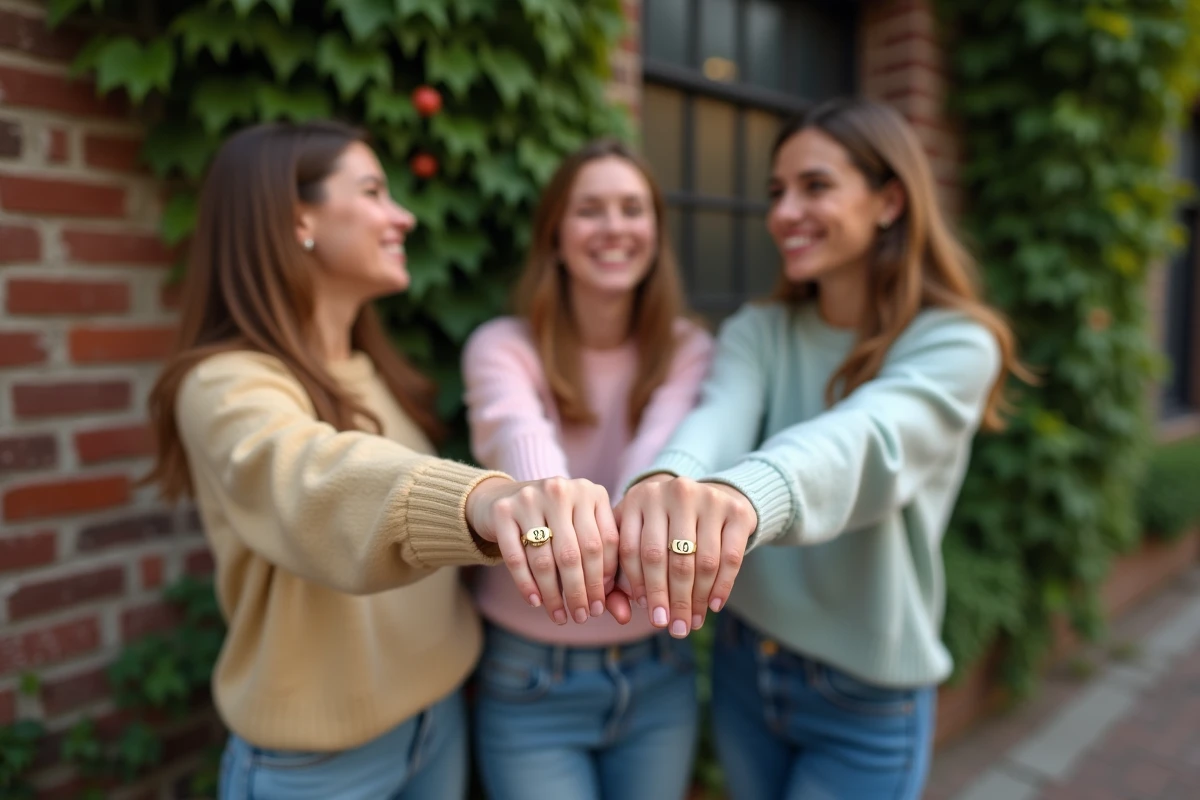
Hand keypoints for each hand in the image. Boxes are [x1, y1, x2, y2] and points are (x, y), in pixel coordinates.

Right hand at [466, 476, 618, 625]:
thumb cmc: (555, 524)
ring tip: (559, 616)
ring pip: (545, 558)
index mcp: (590, 492)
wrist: (505, 499)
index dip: (603, 579)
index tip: (600, 605)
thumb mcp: (581, 535)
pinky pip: (516, 557)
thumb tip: (623, 615)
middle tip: (581, 617)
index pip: (603, 542)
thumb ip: (604, 569)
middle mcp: (561, 490)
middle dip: (579, 592)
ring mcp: (529, 498)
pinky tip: (535, 602)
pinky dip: (526, 584)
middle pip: (574, 553)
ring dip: (553, 594)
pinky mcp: (502, 511)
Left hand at [615, 476, 755, 636]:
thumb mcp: (641, 536)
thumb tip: (619, 613)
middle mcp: (672, 492)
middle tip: (672, 629)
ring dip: (696, 599)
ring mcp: (707, 498)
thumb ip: (622, 571)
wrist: (710, 499)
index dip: (639, 587)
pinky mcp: (736, 510)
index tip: (648, 613)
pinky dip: (722, 586)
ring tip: (691, 622)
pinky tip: (714, 606)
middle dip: (668, 600)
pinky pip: (729, 557)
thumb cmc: (666, 527)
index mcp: (639, 497)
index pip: (634, 550)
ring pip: (700, 560)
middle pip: (665, 557)